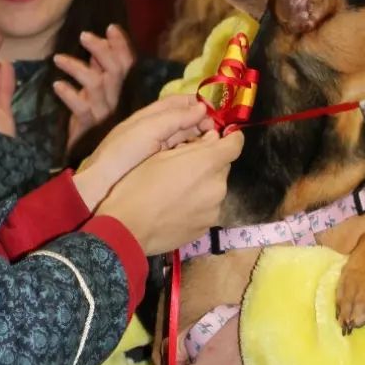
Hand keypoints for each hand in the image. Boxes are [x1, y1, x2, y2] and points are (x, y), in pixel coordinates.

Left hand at [53, 24, 135, 149]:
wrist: (83, 154)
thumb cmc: (89, 117)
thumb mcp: (95, 90)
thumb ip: (98, 68)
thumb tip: (98, 42)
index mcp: (118, 89)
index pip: (127, 63)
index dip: (121, 44)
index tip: (111, 27)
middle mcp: (115, 99)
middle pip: (115, 70)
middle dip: (101, 50)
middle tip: (83, 36)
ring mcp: (103, 113)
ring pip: (96, 84)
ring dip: (77, 68)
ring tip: (57, 59)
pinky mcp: (88, 126)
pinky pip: (81, 107)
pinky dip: (69, 94)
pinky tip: (56, 85)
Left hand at [73, 95, 214, 207]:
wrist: (99, 189)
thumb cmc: (122, 154)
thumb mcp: (146, 130)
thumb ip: (173, 118)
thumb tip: (201, 107)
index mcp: (148, 118)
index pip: (176, 103)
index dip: (195, 103)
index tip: (216, 108)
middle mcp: (154, 132)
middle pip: (183, 121)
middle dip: (202, 122)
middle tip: (220, 130)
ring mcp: (157, 152)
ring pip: (185, 139)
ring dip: (200, 139)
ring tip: (217, 143)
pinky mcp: (160, 170)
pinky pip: (181, 158)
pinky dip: (194, 156)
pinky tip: (206, 160)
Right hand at [97, 127, 242, 254]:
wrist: (128, 227)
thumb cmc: (139, 184)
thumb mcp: (161, 155)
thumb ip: (193, 145)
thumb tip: (213, 139)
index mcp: (207, 163)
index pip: (235, 145)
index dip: (231, 138)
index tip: (221, 137)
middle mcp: (218, 186)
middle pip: (222, 167)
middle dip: (209, 163)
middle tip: (185, 165)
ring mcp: (214, 210)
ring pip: (215, 188)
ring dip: (204, 184)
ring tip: (178, 190)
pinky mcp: (206, 227)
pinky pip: (208, 208)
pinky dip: (198, 204)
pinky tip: (177, 207)